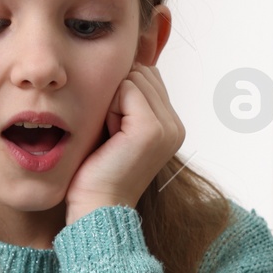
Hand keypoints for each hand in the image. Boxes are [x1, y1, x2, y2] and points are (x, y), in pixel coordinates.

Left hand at [63, 62, 185, 224]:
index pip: (149, 76)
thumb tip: (126, 66)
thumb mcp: (119, 128)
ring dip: (114, 101)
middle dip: (119, 95)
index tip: (115, 131)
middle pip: (143, 73)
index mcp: (172, 126)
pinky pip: (127, 89)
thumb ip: (130, 100)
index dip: (123, 95)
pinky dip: (110, 108)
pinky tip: (110, 136)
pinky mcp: (152, 129)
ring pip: (135, 79)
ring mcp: (167, 127)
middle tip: (112, 134)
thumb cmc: (99, 170)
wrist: (97, 205)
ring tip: (111, 136)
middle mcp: (175, 126)